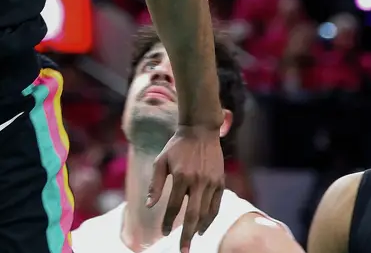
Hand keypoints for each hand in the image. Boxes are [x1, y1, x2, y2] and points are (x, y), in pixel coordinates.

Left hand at [147, 124, 224, 252]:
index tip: (163, 233)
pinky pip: (216, 206)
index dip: (168, 221)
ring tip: (192, 240)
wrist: (200, 130)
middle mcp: (197, 180)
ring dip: (198, 229)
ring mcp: (211, 181)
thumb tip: (149, 206)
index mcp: (181, 175)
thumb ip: (155, 184)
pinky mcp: (220, 181)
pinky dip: (210, 219)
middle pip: (192, 215)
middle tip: (183, 251)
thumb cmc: (177, 146)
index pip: (173, 206)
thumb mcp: (161, 161)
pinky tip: (203, 227)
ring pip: (206, 213)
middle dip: (187, 236)